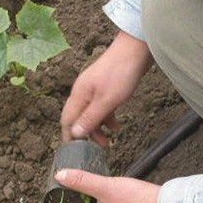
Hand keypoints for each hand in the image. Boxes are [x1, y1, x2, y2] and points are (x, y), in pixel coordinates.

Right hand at [61, 31, 152, 145]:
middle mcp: (83, 92)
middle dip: (87, 135)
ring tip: (110, 139)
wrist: (136, 50)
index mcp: (79, 95)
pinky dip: (108, 117)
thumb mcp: (106, 101)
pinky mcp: (106, 88)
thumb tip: (74, 134)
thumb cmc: (121, 73)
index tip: (75, 151)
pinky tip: (117, 125)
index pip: (67, 120)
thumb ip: (90, 118)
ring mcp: (94, 90)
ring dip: (99, 128)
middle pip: (79, 118)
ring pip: (92, 114)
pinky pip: (102, 108)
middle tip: (99, 148)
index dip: (69, 137)